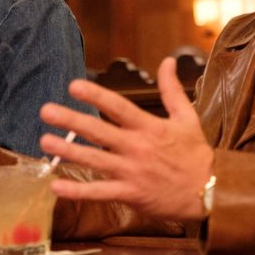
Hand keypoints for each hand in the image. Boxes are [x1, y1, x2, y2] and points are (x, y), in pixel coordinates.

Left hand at [40, 57, 213, 220]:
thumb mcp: (187, 117)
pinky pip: (100, 193)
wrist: (210, 192)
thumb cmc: (196, 154)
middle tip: (46, 111)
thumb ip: (172, 90)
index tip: (73, 85)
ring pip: (94, 161)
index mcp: (150, 127)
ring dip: (68, 151)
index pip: (118, 107)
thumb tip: (168, 61)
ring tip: (44, 142)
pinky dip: (78, 191)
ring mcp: (132, 172)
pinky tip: (56, 185)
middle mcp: (137, 148)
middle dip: (71, 120)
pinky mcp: (131, 194)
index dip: (96, 96)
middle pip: (99, 132)